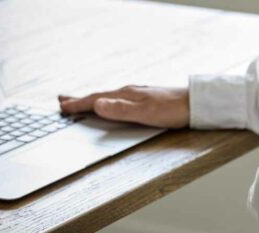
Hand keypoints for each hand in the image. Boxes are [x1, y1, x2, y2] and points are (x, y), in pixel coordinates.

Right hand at [57, 85, 189, 128]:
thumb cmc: (172, 110)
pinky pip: (119, 101)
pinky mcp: (146, 101)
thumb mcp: (145, 113)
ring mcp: (137, 96)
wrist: (196, 104)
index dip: (78, 104)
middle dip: (80, 100)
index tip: (62, 108)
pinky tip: (111, 105)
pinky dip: (107, 102)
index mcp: (126, 95)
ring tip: (80, 102)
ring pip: (109, 98)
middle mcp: (129, 93)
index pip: (96, 99)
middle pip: (99, 96)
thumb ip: (120, 110)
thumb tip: (97, 105)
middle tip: (62, 101)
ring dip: (92, 100)